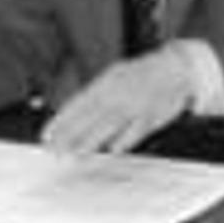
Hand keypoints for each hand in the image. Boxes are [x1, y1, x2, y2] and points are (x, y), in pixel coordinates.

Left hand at [41, 46, 194, 154]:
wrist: (175, 68)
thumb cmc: (143, 73)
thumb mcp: (115, 75)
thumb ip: (96, 94)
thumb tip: (75, 111)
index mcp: (107, 82)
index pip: (78, 104)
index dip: (62, 121)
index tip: (48, 134)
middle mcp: (118, 93)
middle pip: (89, 117)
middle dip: (70, 134)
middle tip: (54, 149)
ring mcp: (134, 105)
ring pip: (109, 125)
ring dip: (91, 140)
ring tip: (75, 153)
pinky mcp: (151, 116)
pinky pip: (135, 131)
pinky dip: (124, 140)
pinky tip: (113, 150)